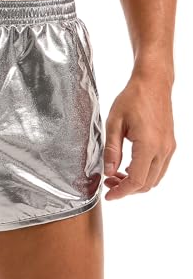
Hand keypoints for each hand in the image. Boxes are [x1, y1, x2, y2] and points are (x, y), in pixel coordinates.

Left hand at [103, 73, 175, 199]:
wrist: (153, 83)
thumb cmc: (132, 99)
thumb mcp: (114, 123)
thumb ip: (111, 149)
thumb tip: (108, 171)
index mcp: (149, 145)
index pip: (137, 180)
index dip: (121, 192)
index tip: (108, 195)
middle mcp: (163, 149)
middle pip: (147, 184)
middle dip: (127, 188)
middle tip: (108, 183)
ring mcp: (169, 147)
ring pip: (155, 178)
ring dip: (136, 182)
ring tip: (116, 174)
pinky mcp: (170, 144)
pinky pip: (160, 168)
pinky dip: (145, 173)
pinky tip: (129, 166)